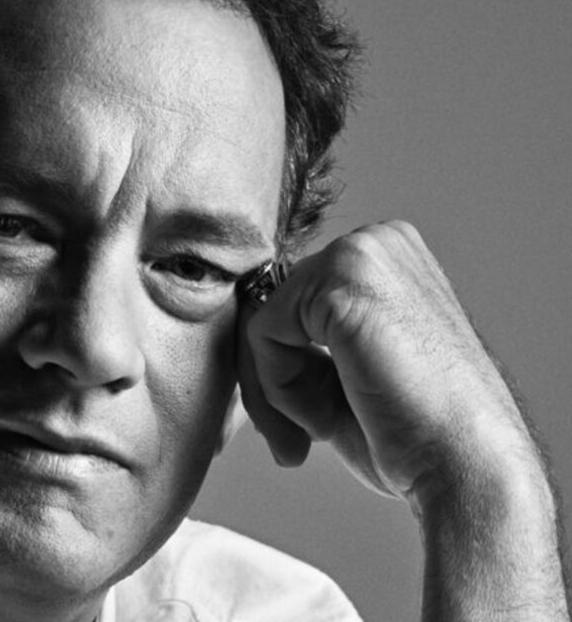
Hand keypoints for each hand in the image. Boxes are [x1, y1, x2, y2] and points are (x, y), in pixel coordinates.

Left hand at [236, 220, 532, 502]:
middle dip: (274, 381)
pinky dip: (277, 388)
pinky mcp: (341, 281)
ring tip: (321, 430)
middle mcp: (376, 241)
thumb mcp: (347, 371)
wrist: (467, 468)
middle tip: (306, 438)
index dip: (284, 368)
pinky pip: (263, 334)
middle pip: (271, 307)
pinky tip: (322, 419)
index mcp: (385, 259)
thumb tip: (242, 331)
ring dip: (277, 390)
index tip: (306, 423)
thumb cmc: (414, 434)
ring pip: (262, 321)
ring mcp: (360, 253)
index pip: (291, 301)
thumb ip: (302, 340)